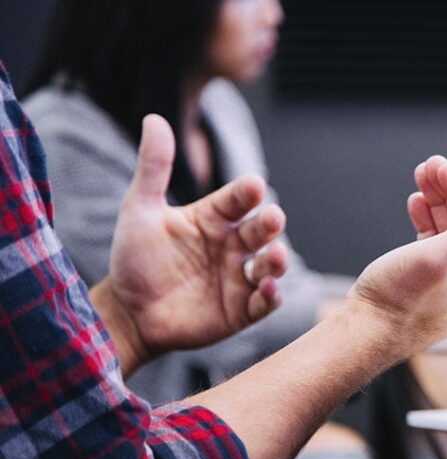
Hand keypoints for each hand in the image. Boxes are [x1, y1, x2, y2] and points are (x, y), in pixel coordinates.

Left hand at [93, 115, 288, 373]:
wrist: (127, 312)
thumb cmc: (135, 259)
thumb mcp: (140, 210)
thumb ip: (153, 167)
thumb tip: (154, 118)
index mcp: (214, 218)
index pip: (237, 200)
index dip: (246, 193)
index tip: (253, 185)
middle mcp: (232, 245)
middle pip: (260, 230)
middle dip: (270, 224)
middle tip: (272, 218)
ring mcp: (239, 278)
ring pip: (270, 265)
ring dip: (277, 260)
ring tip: (276, 256)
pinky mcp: (241, 310)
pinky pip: (264, 302)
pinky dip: (271, 296)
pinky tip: (268, 289)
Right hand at [408, 157, 446, 336]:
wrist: (364, 336)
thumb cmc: (398, 304)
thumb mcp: (439, 258)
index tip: (442, 168)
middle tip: (429, 167)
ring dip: (440, 200)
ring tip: (421, 178)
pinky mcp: (438, 282)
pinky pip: (441, 242)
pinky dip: (430, 220)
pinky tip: (417, 204)